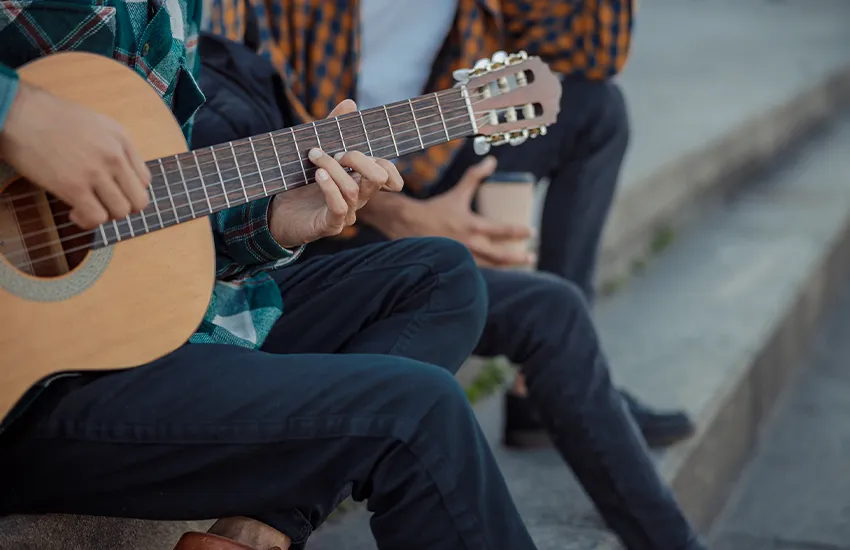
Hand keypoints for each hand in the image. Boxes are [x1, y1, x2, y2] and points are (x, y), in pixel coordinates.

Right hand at [0, 82, 150, 228]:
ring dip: (104, 216)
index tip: (111, 191)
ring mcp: (95, 172)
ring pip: (121, 212)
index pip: (145, 180)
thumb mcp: (97, 124)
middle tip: (101, 203)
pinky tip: (74, 212)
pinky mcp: (73, 186)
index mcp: (122, 140)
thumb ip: (115, 147)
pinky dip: (87, 221)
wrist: (18, 113)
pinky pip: (96, 218)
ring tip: (86, 207)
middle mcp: (114, 156)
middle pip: (139, 201)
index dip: (129, 191)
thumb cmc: (51, 118)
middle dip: (122, 208)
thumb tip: (121, 176)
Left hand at [269, 99, 403, 247]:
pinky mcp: (331, 225)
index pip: (388, 175)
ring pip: (354, 190)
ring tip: (314, 156)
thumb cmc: (300, 184)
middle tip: (336, 153)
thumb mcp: (317, 154)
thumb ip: (333, 130)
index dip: (386, 163)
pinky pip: (339, 207)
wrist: (278, 215)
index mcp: (360, 182)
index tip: (354, 150)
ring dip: (333, 168)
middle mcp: (359, 199)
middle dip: (358, 159)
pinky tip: (318, 175)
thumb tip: (350, 103)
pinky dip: (330, 188)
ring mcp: (347, 213)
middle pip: (378, 178)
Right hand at [381, 156, 533, 267]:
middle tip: (532, 256)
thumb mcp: (458, 192)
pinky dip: (491, 271)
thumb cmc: (436, 209)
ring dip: (508, 266)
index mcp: (472, 225)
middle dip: (519, 257)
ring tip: (521, 265)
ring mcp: (463, 257)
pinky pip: (477, 271)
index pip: (503, 230)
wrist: (410, 225)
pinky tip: (499, 271)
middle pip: (501, 255)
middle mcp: (469, 244)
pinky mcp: (456, 264)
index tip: (531, 232)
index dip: (520, 231)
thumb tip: (491, 161)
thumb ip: (475, 176)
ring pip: (491, 266)